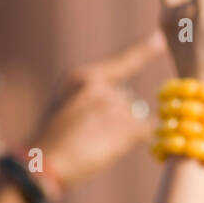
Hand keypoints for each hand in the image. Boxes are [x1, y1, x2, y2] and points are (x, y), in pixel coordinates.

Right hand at [27, 30, 163, 189]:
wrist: (42, 163)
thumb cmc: (51, 141)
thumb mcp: (64, 107)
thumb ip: (92, 98)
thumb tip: (128, 103)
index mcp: (82, 78)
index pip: (122, 63)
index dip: (144, 51)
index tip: (161, 39)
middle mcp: (101, 87)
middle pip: (126, 100)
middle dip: (117, 117)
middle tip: (90, 136)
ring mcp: (114, 106)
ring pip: (134, 117)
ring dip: (123, 131)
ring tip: (95, 144)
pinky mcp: (126, 127)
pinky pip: (146, 130)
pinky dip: (138, 140)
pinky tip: (112, 148)